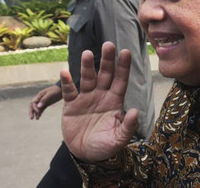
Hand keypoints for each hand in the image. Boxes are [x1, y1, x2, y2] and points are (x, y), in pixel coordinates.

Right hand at [29, 84, 61, 119]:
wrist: (62, 89)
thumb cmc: (56, 90)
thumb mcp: (50, 94)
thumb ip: (44, 99)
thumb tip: (38, 106)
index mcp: (39, 95)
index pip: (33, 102)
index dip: (34, 107)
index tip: (37, 112)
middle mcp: (40, 98)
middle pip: (33, 105)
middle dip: (31, 111)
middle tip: (31, 118)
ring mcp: (43, 101)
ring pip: (37, 108)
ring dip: (35, 113)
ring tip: (36, 119)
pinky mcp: (46, 103)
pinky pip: (41, 109)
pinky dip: (39, 113)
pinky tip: (38, 117)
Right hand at [60, 41, 139, 162]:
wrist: (86, 153)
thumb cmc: (106, 145)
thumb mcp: (119, 138)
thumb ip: (128, 126)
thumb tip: (134, 111)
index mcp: (115, 100)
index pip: (121, 80)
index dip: (123, 67)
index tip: (126, 52)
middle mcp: (101, 95)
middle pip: (105, 74)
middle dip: (107, 60)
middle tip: (109, 44)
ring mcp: (86, 98)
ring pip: (88, 78)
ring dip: (87, 66)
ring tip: (87, 53)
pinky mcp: (71, 105)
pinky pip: (69, 91)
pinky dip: (67, 82)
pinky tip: (64, 72)